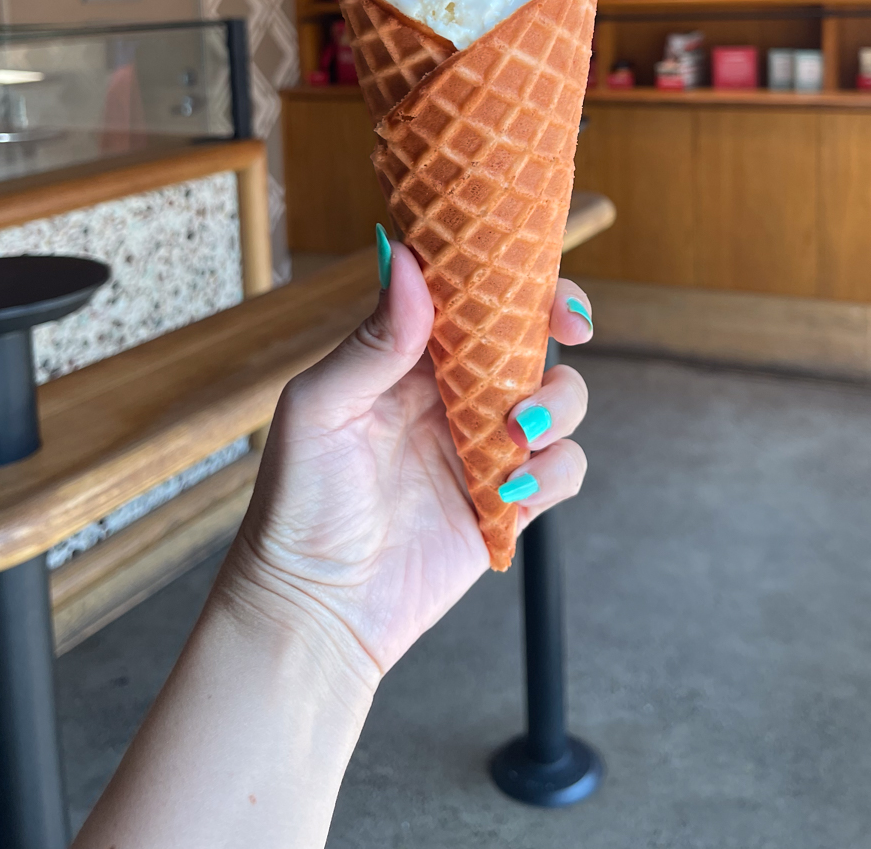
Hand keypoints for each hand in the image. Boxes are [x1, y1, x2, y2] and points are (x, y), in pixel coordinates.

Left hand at [221, 241, 591, 684]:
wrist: (313, 610)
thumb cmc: (296, 505)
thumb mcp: (319, 410)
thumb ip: (372, 342)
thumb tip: (406, 261)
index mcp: (406, 358)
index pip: (468, 296)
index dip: (510, 274)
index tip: (538, 274)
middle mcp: (451, 394)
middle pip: (528, 337)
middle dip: (560, 324)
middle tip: (573, 329)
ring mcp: (483, 447)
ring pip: (557, 399)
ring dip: (556, 404)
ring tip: (518, 432)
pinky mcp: (506, 504)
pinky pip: (561, 470)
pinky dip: (554, 472)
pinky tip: (513, 492)